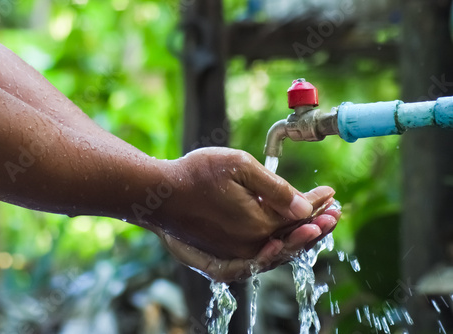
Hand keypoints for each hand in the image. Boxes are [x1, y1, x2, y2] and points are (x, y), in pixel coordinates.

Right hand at [155, 187, 340, 282]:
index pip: (298, 216)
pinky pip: (257, 258)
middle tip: (336, 213)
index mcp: (257, 223)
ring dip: (300, 238)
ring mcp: (235, 253)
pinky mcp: (222, 256)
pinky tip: (281, 245)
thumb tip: (305, 207)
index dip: (317, 203)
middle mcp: (250, 244)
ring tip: (318, 227)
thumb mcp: (237, 166)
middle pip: (293, 237)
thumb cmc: (194, 174)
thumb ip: (274, 188)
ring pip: (278, 249)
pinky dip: (274, 250)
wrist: (157, 195)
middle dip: (318, 223)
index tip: (331, 193)